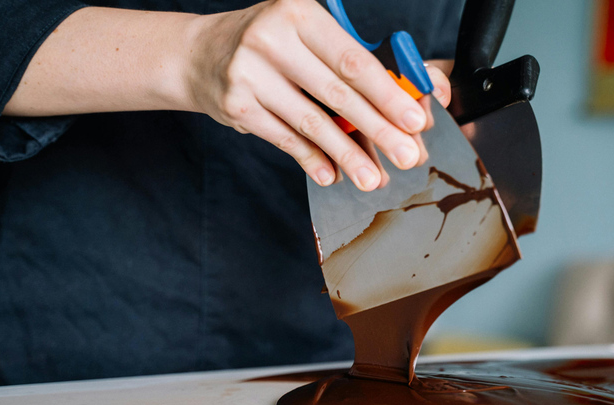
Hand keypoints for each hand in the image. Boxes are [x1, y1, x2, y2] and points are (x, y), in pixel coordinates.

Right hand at [185, 0, 450, 190]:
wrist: (200, 54)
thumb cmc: (269, 44)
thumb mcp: (304, 34)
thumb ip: (346, 62)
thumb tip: (396, 107)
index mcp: (300, 14)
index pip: (352, 60)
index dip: (387, 93)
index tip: (414, 120)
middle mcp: (272, 39)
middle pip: (337, 93)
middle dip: (378, 129)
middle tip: (406, 156)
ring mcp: (250, 73)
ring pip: (312, 123)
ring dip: (347, 155)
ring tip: (373, 179)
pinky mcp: (237, 105)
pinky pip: (285, 138)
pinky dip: (312, 160)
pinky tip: (332, 176)